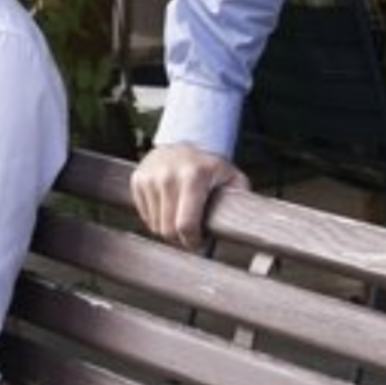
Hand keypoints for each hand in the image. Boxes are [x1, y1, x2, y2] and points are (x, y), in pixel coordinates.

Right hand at [130, 143, 248, 248]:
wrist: (184, 142)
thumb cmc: (211, 167)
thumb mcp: (232, 179)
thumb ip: (241, 200)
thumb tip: (247, 226)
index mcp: (194, 177)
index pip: (185, 225)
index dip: (193, 241)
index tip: (199, 242)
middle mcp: (168, 175)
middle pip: (167, 229)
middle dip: (180, 238)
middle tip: (190, 234)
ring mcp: (149, 177)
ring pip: (154, 225)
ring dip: (168, 228)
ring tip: (180, 217)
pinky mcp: (137, 179)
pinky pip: (144, 215)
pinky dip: (156, 217)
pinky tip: (168, 207)